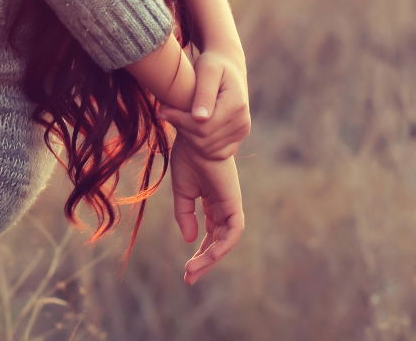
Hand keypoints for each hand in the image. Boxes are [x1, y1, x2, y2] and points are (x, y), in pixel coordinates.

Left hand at [160, 48, 249, 159]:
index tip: (162, 109)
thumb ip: (203, 93)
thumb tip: (199, 118)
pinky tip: (187, 124)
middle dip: (181, 126)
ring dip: (187, 134)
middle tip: (164, 111)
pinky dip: (197, 142)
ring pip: (207, 148)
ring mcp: (241, 132)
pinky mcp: (237, 138)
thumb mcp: (207, 71)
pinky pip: (214, 152)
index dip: (179, 120)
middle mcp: (242, 122)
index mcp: (236, 104)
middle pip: (204, 139)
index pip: (203, 126)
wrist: (228, 67)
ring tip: (175, 115)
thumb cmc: (213, 64)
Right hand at [170, 134, 244, 284]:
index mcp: (212, 202)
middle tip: (189, 277)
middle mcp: (223, 207)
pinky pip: (232, 232)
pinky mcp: (233, 204)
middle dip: (204, 261)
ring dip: (210, 258)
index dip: (199, 252)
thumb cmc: (189, 158)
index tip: (186, 270)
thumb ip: (185, 214)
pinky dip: (222, 245)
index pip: (209, 234)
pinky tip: (207, 255)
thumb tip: (190, 240)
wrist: (196, 137)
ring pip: (225, 242)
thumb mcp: (182, 191)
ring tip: (192, 270)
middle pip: (217, 242)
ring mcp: (230, 206)